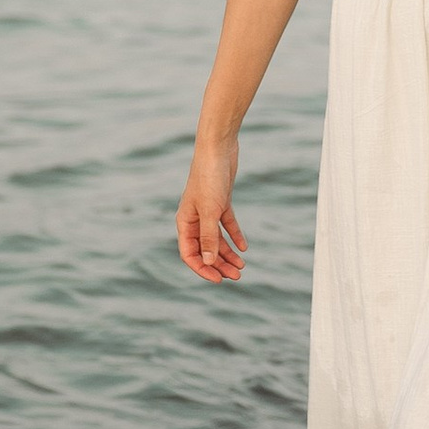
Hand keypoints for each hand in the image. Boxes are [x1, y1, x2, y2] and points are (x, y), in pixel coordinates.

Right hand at [177, 134, 245, 280]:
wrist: (218, 148)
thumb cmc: (209, 177)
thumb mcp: (210, 211)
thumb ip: (209, 237)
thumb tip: (208, 261)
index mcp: (185, 221)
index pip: (189, 253)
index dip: (202, 268)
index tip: (218, 279)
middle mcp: (194, 218)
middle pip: (205, 249)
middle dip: (219, 264)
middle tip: (237, 276)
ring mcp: (208, 210)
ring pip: (217, 239)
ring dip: (228, 253)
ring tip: (242, 267)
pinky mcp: (221, 202)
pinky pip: (227, 224)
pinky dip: (234, 235)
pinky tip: (244, 247)